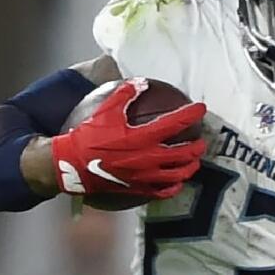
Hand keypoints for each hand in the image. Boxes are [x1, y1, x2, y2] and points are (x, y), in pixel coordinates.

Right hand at [49, 80, 205, 200]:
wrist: (73, 164)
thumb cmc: (89, 135)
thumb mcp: (106, 110)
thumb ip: (125, 94)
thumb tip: (141, 82)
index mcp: (142, 137)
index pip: (175, 123)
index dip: (191, 114)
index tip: (201, 108)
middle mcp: (149, 158)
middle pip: (183, 154)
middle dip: (197, 147)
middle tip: (201, 141)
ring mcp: (145, 176)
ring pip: (178, 174)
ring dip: (190, 167)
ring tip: (194, 162)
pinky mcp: (139, 189)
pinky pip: (163, 191)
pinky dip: (174, 187)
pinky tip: (177, 183)